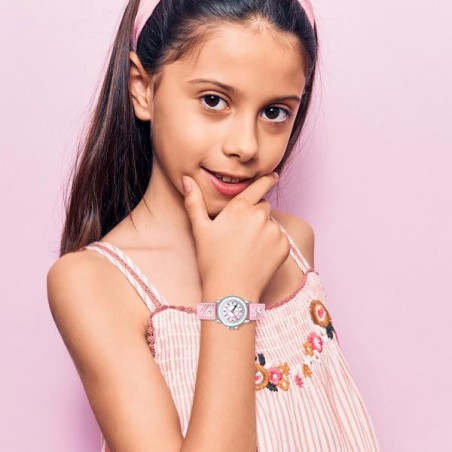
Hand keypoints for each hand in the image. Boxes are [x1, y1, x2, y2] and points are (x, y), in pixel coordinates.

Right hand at [181, 172, 289, 300]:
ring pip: (272, 224)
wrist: (231, 290)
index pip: (259, 186)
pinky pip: (280, 239)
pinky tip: (258, 256)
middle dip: (256, 215)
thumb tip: (186, 180)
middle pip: (263, 207)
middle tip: (242, 234)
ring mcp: (274, 231)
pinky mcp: (284, 246)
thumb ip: (194, 202)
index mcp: (240, 208)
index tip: (273, 176)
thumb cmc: (212, 260)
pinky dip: (273, 245)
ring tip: (248, 249)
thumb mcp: (200, 229)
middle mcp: (260, 215)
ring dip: (264, 230)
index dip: (267, 180)